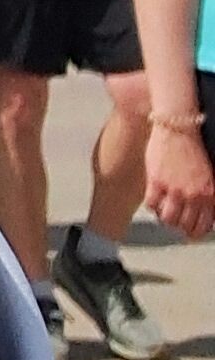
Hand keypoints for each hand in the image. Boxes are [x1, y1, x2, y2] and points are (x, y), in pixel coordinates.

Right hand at [149, 115, 214, 240]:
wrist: (178, 128)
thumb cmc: (192, 149)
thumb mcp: (208, 177)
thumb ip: (206, 196)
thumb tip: (202, 215)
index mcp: (209, 195)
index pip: (203, 227)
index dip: (194, 231)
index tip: (188, 231)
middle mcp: (193, 195)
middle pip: (184, 226)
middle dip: (178, 225)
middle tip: (173, 219)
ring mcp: (174, 189)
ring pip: (168, 219)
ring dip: (164, 217)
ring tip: (162, 210)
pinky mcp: (156, 181)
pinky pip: (151, 204)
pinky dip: (151, 205)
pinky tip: (152, 198)